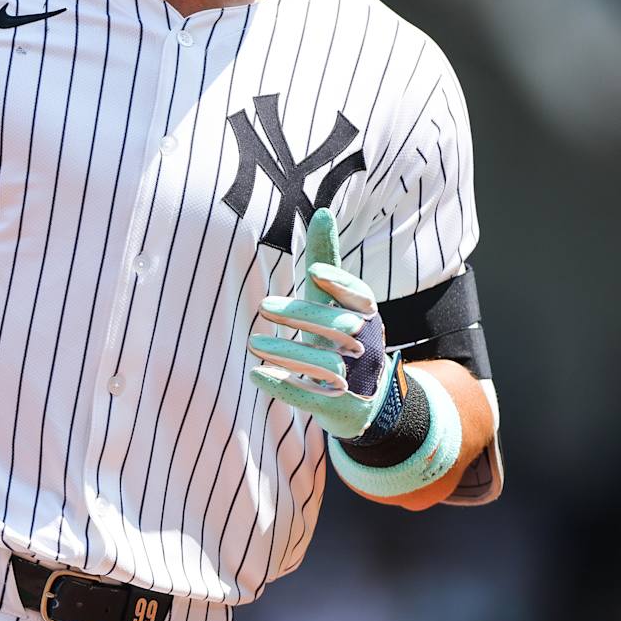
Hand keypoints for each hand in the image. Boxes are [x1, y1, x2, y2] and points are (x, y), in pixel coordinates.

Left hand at [248, 208, 393, 439]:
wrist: (365, 401)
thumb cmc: (342, 336)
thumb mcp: (337, 301)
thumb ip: (328, 262)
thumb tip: (321, 211)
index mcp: (368, 318)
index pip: (361, 296)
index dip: (340, 283)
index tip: (314, 271)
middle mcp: (367, 347)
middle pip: (339, 328)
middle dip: (302, 316)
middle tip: (263, 307)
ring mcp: (355, 381)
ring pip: (325, 364)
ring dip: (287, 352)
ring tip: (253, 343)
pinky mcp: (337, 408)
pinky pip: (310, 397)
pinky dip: (284, 385)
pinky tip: (257, 375)